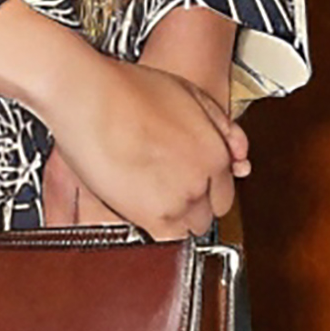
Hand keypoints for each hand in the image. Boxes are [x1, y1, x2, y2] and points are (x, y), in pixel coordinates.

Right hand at [42, 6, 245, 229]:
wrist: (90, 97)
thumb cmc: (129, 90)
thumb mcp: (189, 94)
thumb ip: (220, 127)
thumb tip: (239, 155)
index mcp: (216, 153)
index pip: (224, 194)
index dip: (204, 191)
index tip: (189, 186)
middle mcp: (203, 179)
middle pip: (207, 215)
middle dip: (191, 206)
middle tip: (165, 189)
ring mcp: (179, 199)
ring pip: (188, 228)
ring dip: (174, 218)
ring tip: (148, 196)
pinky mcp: (152, 215)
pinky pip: (166, 240)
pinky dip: (157, 230)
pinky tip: (141, 212)